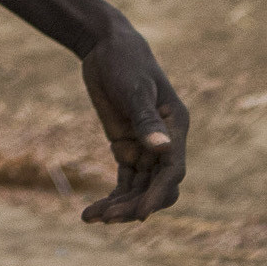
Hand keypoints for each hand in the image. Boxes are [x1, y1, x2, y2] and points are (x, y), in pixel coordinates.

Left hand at [75, 21, 189, 222]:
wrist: (106, 47)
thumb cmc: (126, 61)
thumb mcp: (134, 88)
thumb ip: (146, 119)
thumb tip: (163, 149)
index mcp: (176, 127)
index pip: (173, 171)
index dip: (159, 194)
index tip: (141, 214)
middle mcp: (165, 143)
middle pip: (156, 186)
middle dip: (134, 205)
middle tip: (106, 218)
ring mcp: (145, 147)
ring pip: (138, 189)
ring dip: (118, 206)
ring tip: (90, 217)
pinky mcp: (126, 148)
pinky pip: (124, 181)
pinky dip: (112, 196)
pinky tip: (92, 211)